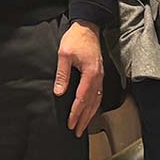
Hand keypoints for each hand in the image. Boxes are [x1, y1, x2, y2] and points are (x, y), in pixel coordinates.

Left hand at [54, 20, 103, 136]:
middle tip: (77, 132)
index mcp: (91, 74)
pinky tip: (90, 111)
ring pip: (96, 101)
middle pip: (91, 104)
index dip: (76, 113)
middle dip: (83, 119)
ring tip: (83, 126)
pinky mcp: (99, 75)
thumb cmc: (75, 39)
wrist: (87, 27)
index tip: (71, 123)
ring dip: (89, 115)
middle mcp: (98, 78)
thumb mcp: (64, 55)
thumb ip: (62, 74)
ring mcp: (100, 77)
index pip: (82, 99)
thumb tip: (59, 92)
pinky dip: (94, 106)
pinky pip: (98, 95)